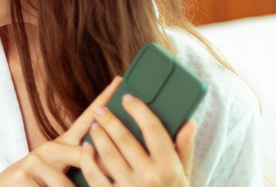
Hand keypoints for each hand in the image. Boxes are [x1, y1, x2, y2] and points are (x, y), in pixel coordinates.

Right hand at [0, 77, 121, 185]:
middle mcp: (48, 148)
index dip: (103, 99)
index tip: (120, 80)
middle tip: (113, 181)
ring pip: (66, 184)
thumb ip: (80, 163)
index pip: (86, 119)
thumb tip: (108, 160)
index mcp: (61, 146)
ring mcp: (34, 161)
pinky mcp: (22, 176)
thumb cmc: (35, 184)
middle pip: (83, 155)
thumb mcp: (58, 171)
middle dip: (98, 172)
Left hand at [79, 94, 195, 185]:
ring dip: (98, 137)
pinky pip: (95, 176)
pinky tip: (86, 149)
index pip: (154, 129)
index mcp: (170, 168)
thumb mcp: (184, 178)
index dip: (139, 110)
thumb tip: (189, 123)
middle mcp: (150, 177)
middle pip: (125, 139)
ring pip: (108, 154)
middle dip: (110, 120)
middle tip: (100, 109)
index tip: (128, 98)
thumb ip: (184, 150)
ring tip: (94, 126)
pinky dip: (88, 160)